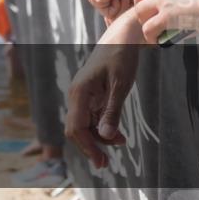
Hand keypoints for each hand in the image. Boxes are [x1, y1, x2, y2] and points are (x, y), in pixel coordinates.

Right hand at [65, 9, 143, 167]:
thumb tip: (106, 137)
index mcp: (79, 92)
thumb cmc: (122, 57)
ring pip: (84, 124)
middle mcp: (77, 94)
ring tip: (121, 142)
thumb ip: (112, 112)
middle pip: (76, 128)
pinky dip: (103, 128)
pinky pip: (92, 117)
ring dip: (99, 137)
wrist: (122, 36)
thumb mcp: (121, 86)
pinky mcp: (92, 95)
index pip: (76, 126)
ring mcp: (83, 95)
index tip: (102, 162)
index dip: (87, 146)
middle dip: (89, 146)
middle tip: (106, 164)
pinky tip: (118, 133)